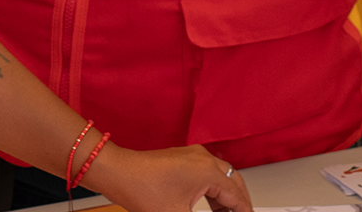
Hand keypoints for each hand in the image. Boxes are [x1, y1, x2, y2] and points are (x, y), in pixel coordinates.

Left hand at [87, 144, 252, 211]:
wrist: (117, 173)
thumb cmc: (141, 188)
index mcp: (208, 171)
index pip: (236, 196)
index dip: (244, 211)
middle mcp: (204, 159)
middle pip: (233, 182)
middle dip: (238, 203)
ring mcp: (193, 156)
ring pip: (221, 176)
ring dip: (225, 197)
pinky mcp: (183, 157)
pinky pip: (207, 172)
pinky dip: (212, 189)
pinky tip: (209, 203)